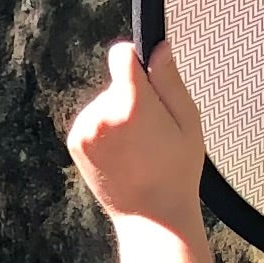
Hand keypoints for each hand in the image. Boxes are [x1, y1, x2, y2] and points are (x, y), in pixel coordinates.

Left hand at [66, 38, 208, 232]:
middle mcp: (101, 112)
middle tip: (153, 132)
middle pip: (116, 83)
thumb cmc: (178, 169)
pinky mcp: (76, 142)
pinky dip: (105, 130)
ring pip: (104, 103)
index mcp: (131, 102)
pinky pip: (93, 120)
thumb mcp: (188, 121)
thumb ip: (169, 80)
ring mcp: (85, 129)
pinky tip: (123, 154)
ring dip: (118, 115)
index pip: (121, 54)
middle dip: (133, 96)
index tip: (147, 78)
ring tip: (138, 147)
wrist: (152, 216)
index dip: (135, 60)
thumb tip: (158, 46)